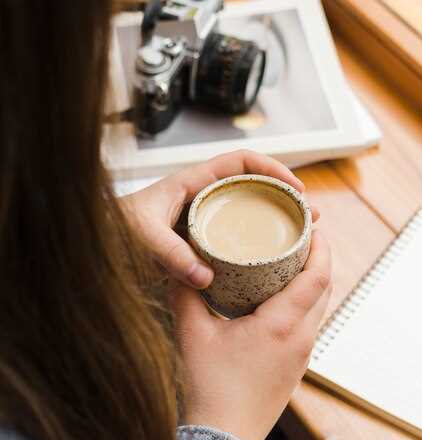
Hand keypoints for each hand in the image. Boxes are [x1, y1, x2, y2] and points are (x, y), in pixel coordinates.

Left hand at [121, 150, 317, 287]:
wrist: (95, 242)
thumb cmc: (113, 229)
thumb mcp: (142, 237)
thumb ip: (171, 255)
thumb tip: (206, 279)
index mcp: (194, 181)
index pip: (243, 161)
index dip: (273, 168)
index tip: (294, 187)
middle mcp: (203, 195)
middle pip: (255, 184)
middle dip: (285, 195)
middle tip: (308, 214)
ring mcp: (204, 215)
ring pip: (249, 208)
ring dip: (276, 216)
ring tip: (302, 232)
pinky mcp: (202, 236)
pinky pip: (237, 231)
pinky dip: (258, 238)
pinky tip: (269, 256)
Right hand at [169, 230, 331, 439]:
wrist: (224, 437)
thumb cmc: (211, 389)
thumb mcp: (193, 335)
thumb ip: (186, 296)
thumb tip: (182, 269)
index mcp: (282, 324)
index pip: (318, 276)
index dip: (321, 248)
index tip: (314, 227)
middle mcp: (301, 337)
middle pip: (325, 287)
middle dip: (320, 258)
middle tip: (304, 236)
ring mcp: (302, 353)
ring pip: (321, 305)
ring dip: (314, 279)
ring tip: (294, 260)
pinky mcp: (297, 364)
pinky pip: (311, 322)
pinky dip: (306, 300)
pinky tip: (283, 296)